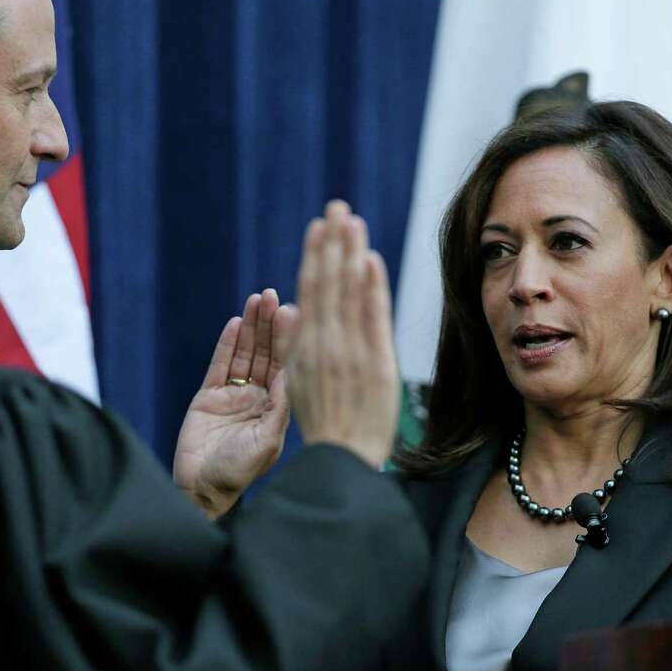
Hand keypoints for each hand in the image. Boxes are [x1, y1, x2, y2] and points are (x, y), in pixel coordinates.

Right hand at [173, 288, 297, 518]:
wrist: (202, 490)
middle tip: (273, 296)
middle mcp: (258, 397)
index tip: (294, 311)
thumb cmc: (240, 472)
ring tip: (257, 300)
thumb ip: (279, 407)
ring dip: (250, 327)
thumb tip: (291, 372)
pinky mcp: (208, 396)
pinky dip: (227, 344)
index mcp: (277, 407)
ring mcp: (233, 395)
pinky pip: (219, 364)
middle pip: (265, 352)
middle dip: (270, 324)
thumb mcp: (268, 441)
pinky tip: (235, 323)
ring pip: (244, 353)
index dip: (289, 338)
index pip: (286, 364)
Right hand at [287, 201, 398, 468]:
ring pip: (347, 293)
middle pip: (327, 283)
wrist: (341, 464)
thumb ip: (302, 346)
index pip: (311, 291)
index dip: (315, 256)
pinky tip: (370, 259)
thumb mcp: (300, 385)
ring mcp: (349, 353)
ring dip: (350, 253)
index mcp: (304, 348)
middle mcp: (323, 345)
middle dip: (332, 242)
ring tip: (352, 220)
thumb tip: (297, 309)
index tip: (321, 227)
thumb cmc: (325, 428)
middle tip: (337, 206)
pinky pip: (372, 319)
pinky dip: (371, 288)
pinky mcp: (374, 365)